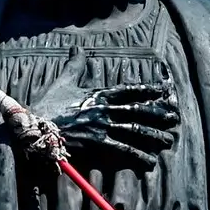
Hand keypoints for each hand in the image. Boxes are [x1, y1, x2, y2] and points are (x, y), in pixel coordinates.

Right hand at [27, 70, 178, 169]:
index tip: (163, 92)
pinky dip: (137, 155)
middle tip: (174, 119)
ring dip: (153, 135)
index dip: (148, 91)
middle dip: (158, 114)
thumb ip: (75, 64)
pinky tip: (149, 160)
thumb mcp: (63, 81)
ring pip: (134, 129)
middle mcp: (104, 108)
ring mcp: (102, 125)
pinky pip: (122, 149)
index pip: (129, 90)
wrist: (35, 124)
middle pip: (138, 110)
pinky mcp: (97, 142)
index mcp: (99, 93)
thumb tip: (77, 48)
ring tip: (167, 140)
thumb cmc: (48, 104)